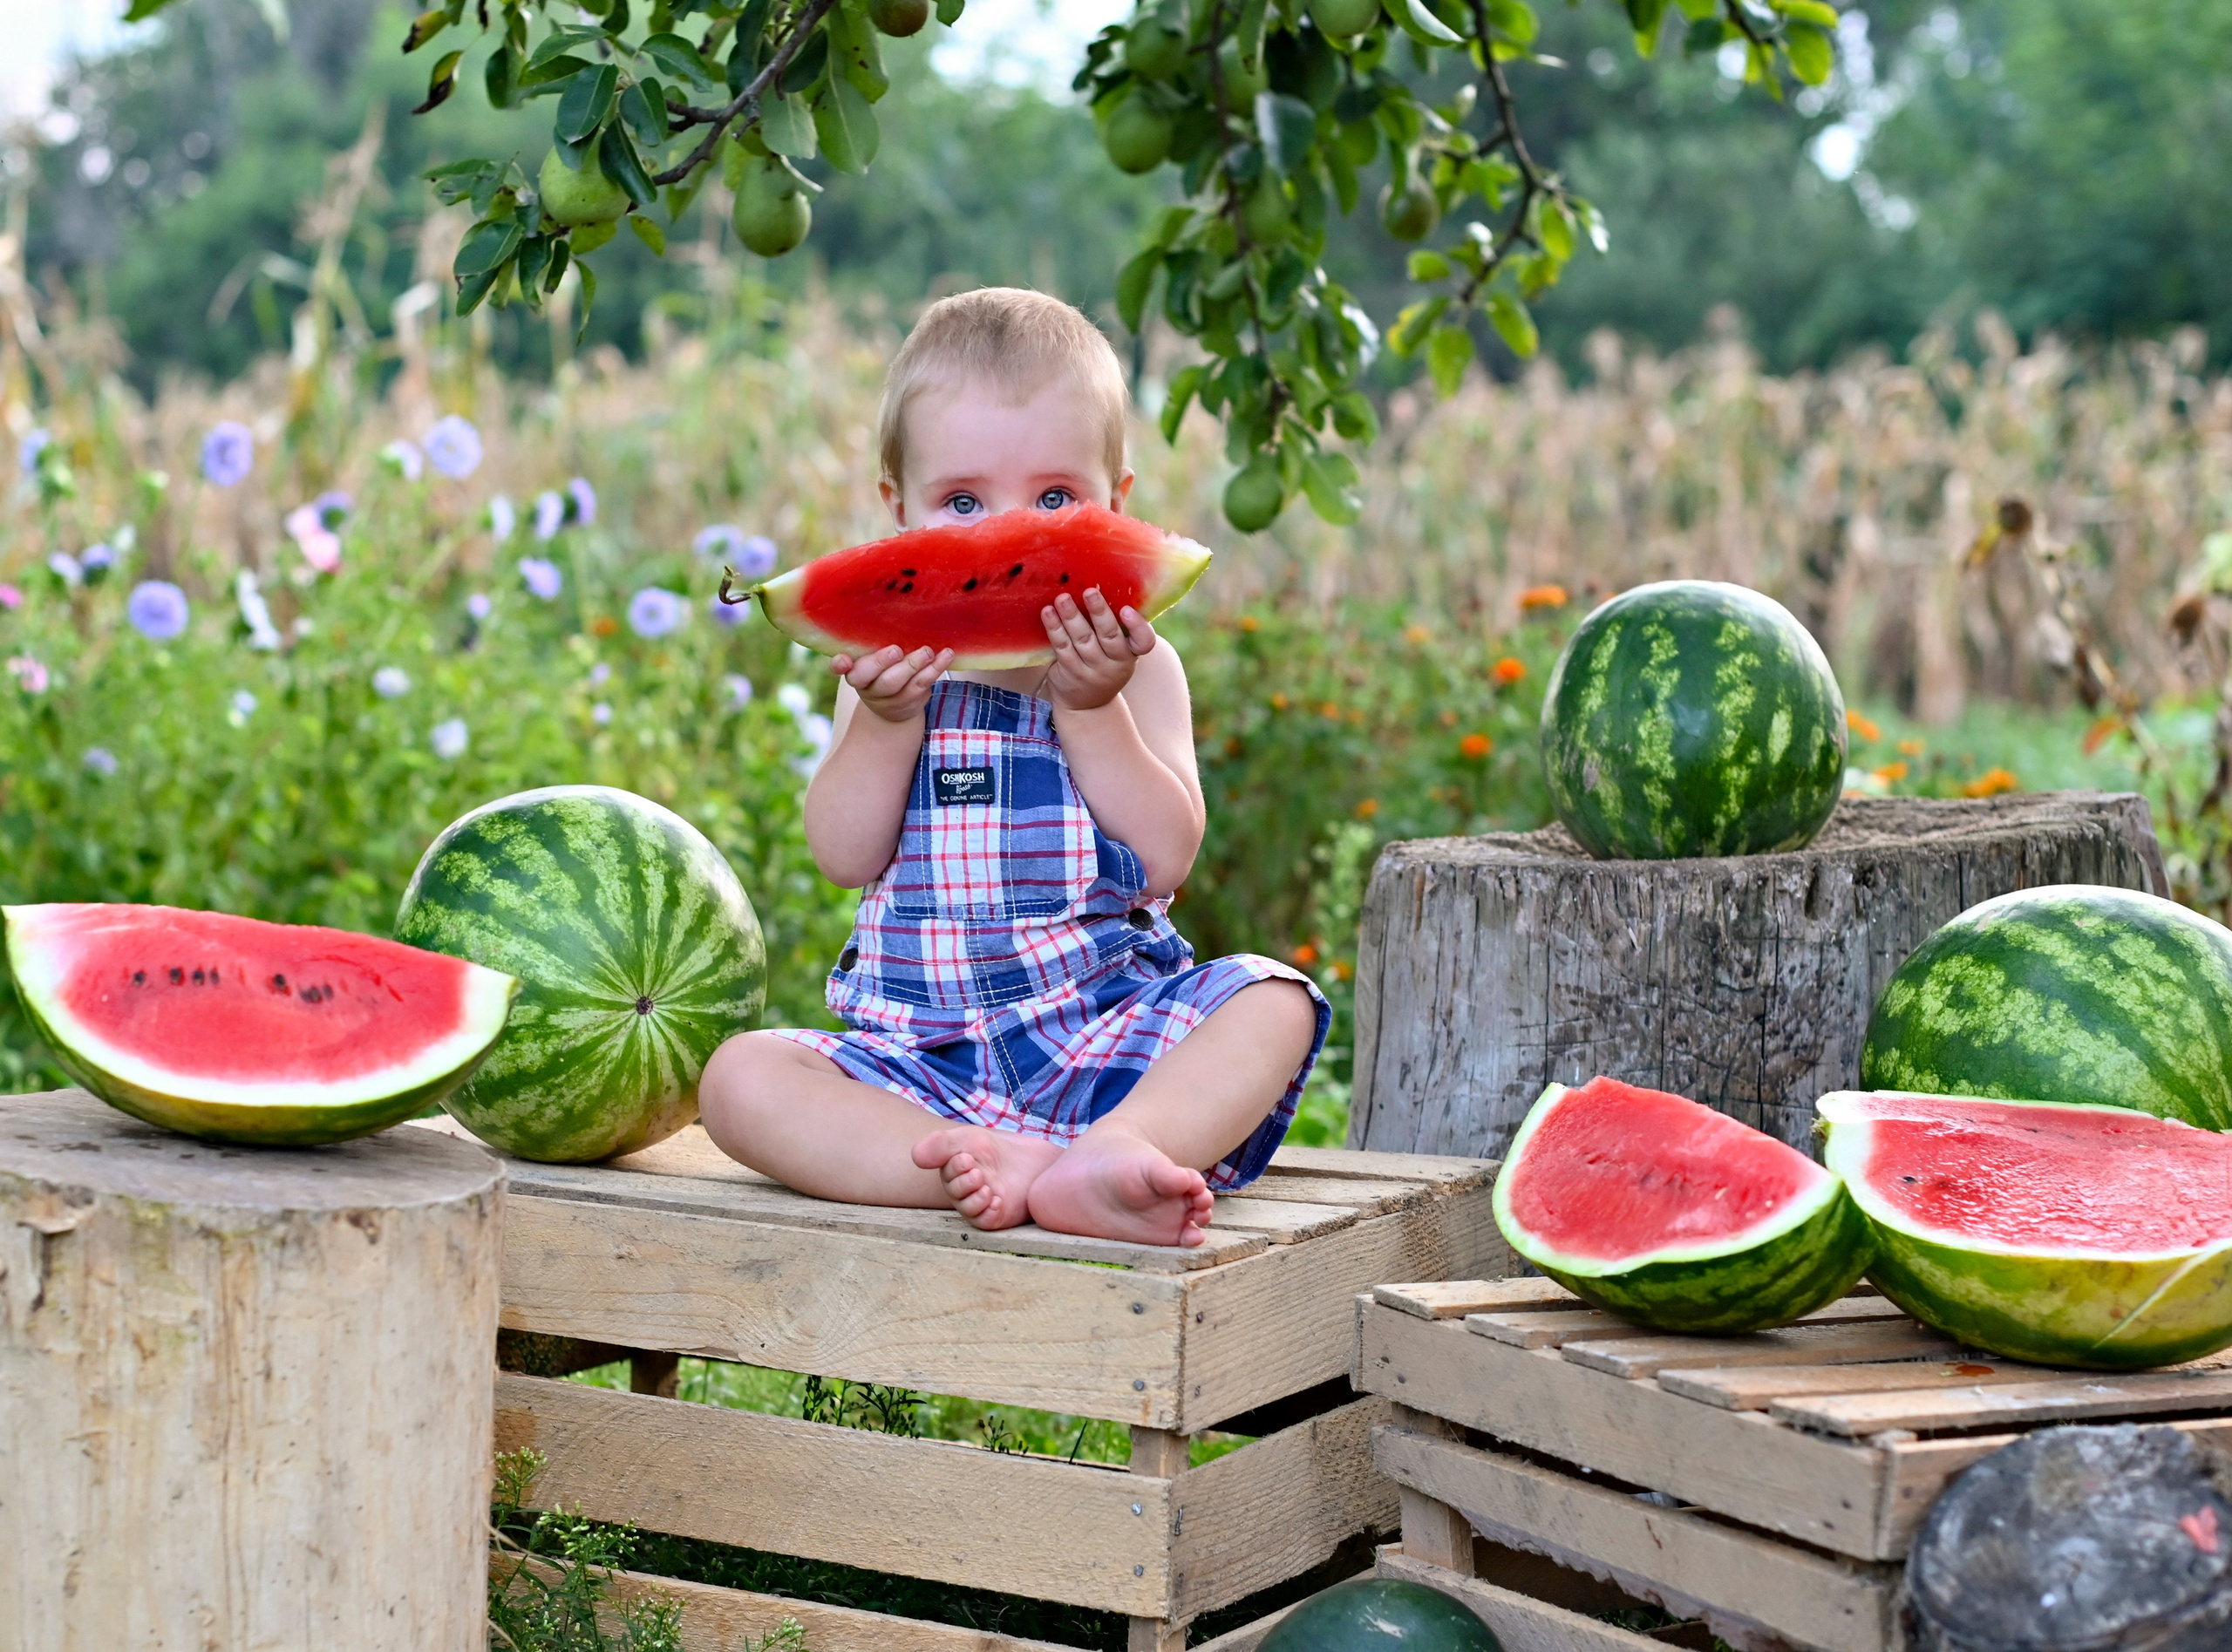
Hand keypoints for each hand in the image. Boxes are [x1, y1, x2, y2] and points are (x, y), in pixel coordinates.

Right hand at [834, 645, 952, 723]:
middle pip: (868, 676)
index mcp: (853, 670)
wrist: (894, 708)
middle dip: (881, 662)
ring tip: (927, 651)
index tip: (843, 660)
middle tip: (896, 649)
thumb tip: (891, 601)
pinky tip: (946, 655)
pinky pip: (922, 684)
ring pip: (898, 683)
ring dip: (914, 664)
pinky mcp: (910, 700)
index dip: (840, 665)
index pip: (841, 668)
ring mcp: (888, 697)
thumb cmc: (882, 670)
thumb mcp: (872, 658)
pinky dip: (936, 668)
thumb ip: (873, 641)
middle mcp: (866, 686)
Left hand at [1043, 589, 1154, 710]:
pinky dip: (1054, 628)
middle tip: (1089, 592)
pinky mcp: (1070, 672)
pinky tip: (1048, 613)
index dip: (1137, 626)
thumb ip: (1114, 627)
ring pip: (1082, 640)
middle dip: (1099, 612)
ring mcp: (1092, 670)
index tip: (1127, 610)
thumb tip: (1099, 585)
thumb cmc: (1104, 665)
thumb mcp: (1117, 653)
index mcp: (1131, 654)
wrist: (1087, 706)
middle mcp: (1115, 664)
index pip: (1144, 642)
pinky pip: (1062, 647)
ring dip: (1071, 617)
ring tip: (1062, 598)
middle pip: (1109, 636)